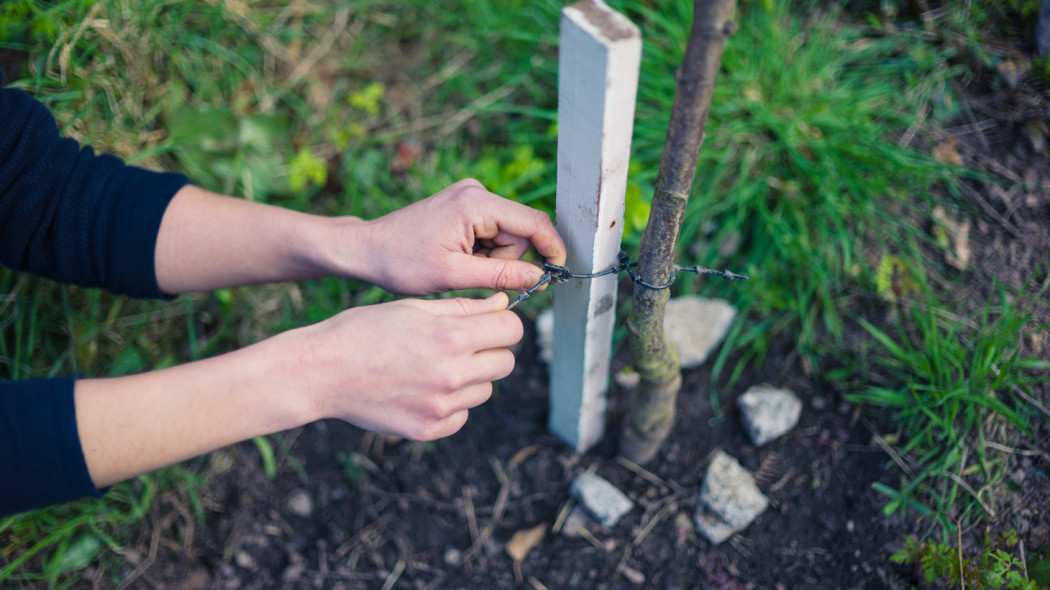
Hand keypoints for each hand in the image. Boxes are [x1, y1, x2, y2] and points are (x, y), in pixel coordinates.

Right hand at [290, 292, 521, 439]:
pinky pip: (462, 416)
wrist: (321, 372)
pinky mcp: (429, 430)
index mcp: (451, 337)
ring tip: (432, 366)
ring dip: (470, 378)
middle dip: (491, 350)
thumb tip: (502, 305)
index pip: (512, 330)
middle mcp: (452, 375)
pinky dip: (451, 404)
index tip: (489, 323)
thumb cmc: (364, 331)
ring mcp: (442, 407)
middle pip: (506, 362)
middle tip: (461, 345)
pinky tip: (421, 389)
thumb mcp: (413, 307)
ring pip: (484, 390)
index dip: (502, 322)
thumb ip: (463, 308)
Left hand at [355, 178, 565, 294]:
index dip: (552, 247)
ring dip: (493, 257)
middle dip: (508, 259)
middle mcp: (476, 192)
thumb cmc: (402, 263)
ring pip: (507, 234)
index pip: (532, 222)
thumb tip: (539, 278)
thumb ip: (500, 275)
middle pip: (520, 231)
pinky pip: (492, 231)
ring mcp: (470, 196)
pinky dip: (484, 250)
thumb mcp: (453, 275)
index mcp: (475, 204)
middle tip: (475, 275)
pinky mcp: (465, 205)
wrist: (367, 249)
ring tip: (459, 266)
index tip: (559, 272)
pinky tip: (458, 258)